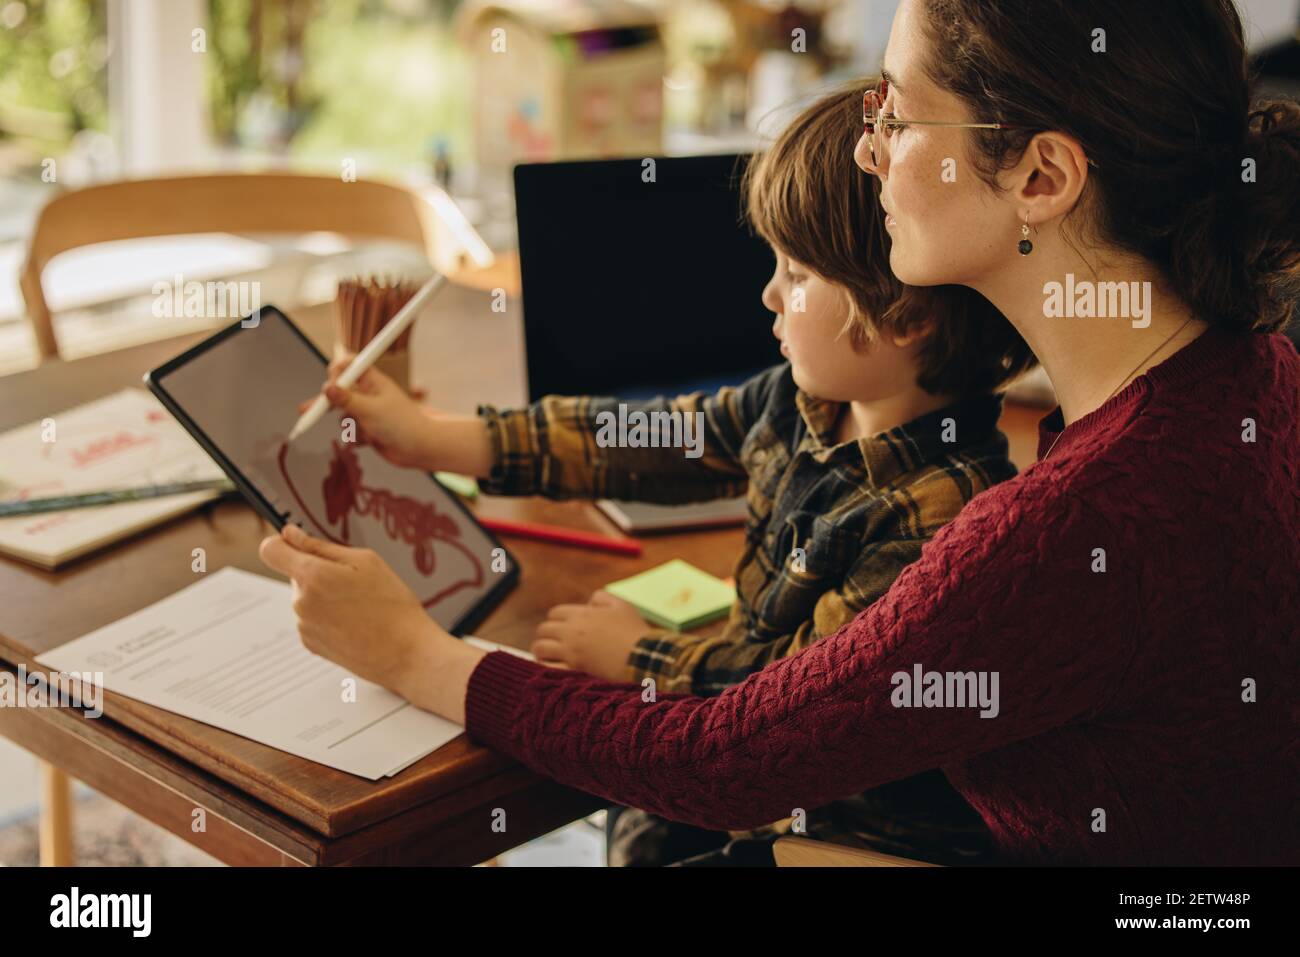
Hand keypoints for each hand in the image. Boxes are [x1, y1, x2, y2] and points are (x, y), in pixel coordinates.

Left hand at [258, 523, 482, 721]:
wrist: (406, 653)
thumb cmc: (392, 606)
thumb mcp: (366, 562)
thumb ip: (321, 546)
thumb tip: (292, 535)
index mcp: (313, 576)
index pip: (271, 550)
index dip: (282, 543)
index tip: (296, 544)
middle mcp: (301, 602)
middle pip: (296, 574)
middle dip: (318, 572)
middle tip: (354, 583)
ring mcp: (304, 626)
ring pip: (306, 597)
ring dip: (325, 596)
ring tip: (359, 607)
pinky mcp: (310, 644)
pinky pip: (312, 618)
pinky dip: (328, 617)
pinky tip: (354, 623)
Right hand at [297, 353, 435, 469]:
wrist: (419, 450)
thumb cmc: (401, 425)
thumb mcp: (370, 409)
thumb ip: (347, 400)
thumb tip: (327, 388)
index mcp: (373, 381)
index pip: (348, 366)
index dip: (336, 373)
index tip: (329, 385)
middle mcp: (369, 394)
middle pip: (339, 392)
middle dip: (325, 403)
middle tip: (304, 411)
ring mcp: (369, 412)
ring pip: (343, 415)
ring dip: (348, 425)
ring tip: (363, 431)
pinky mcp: (368, 429)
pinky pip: (351, 431)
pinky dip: (356, 437)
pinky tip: (370, 441)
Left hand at [532, 591, 648, 680]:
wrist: (643, 657)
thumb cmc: (634, 631)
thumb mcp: (621, 605)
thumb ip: (602, 597)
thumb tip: (589, 601)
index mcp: (581, 614)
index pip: (555, 613)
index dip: (555, 620)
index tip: (559, 628)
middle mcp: (571, 631)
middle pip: (544, 629)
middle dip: (545, 635)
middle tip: (549, 642)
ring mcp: (570, 651)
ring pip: (540, 648)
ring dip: (540, 651)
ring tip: (544, 656)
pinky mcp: (573, 669)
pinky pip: (548, 667)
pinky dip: (545, 667)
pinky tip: (548, 669)